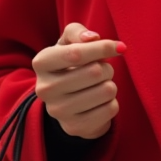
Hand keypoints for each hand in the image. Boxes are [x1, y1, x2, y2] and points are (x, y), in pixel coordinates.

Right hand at [32, 22, 124, 139]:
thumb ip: (77, 32)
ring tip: (99, 86)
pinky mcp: (75, 128)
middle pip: (95, 72)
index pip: (77, 53)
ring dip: (110, 85)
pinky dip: (112, 103)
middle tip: (101, 71)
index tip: (119, 47)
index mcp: (42, 62)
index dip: (103, 47)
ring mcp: (59, 111)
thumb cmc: (71, 64)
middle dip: (107, 68)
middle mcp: (45, 89)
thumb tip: (92, 38)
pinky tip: (99, 102)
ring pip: (106, 90)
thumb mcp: (68, 43)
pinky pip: (111, 109)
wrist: (66, 101)